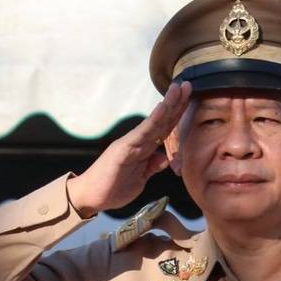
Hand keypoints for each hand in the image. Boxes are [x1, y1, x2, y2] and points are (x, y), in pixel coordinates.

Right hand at [65, 82, 191, 214]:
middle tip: (188, 84)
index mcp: (144, 148)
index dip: (178, 113)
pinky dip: (153, 120)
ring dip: (168, 105)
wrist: (91, 196)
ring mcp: (131, 143)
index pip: (165, 128)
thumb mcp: (141, 179)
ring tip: (178, 89)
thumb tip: (165, 158)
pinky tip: (163, 108)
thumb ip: (152, 167)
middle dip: (176, 103)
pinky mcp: (123, 149)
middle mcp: (138, 142)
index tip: (189, 97)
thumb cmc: (114, 187)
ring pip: (154, 122)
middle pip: (162, 120)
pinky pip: (141, 133)